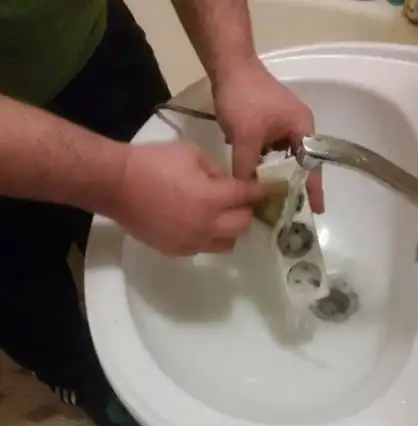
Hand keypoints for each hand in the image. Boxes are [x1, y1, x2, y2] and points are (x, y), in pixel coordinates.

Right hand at [110, 141, 270, 254]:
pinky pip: (203, 248)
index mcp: (213, 198)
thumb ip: (215, 170)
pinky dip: (207, 237)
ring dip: (229, 229)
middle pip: (242, 226)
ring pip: (226, 244)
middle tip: (241, 201)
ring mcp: (191, 242)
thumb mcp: (191, 154)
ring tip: (221, 216)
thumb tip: (224, 183)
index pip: (247, 197)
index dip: (261, 191)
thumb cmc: (153, 162)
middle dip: (246, 212)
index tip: (271, 189)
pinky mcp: (176, 250)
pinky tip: (197, 223)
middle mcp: (207, 226)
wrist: (117, 185)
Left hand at [213, 59, 323, 213]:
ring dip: (276, 179)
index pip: (312, 165)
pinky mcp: (267, 128)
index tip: (317, 211)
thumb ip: (246, 167)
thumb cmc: (244, 98)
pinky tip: (255, 184)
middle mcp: (297, 129)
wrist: (228, 67)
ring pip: (282, 161)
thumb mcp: (246, 136)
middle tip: (289, 214)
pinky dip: (263, 168)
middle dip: (293, 188)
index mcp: (302, 128)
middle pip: (298, 165)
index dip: (314, 189)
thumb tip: (245, 194)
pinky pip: (269, 154)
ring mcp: (281, 128)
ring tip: (272, 204)